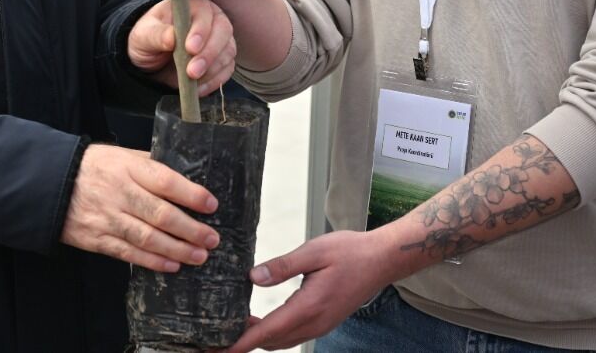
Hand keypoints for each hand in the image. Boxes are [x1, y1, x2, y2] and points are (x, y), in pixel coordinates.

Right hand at [61, 143, 219, 272]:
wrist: (50, 184)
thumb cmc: (93, 167)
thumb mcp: (121, 155)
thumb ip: (150, 165)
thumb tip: (184, 177)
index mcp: (128, 168)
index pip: (165, 181)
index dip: (191, 194)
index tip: (211, 204)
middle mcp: (120, 193)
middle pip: (161, 214)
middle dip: (191, 229)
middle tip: (212, 238)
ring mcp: (108, 218)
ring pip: (148, 238)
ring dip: (177, 249)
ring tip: (199, 256)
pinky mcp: (98, 240)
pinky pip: (129, 253)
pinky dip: (153, 261)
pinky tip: (172, 265)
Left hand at [129, 0, 236, 96]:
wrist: (152, 57)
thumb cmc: (148, 37)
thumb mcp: (144, 34)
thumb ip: (156, 34)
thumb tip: (171, 38)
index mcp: (192, 4)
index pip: (204, 13)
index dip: (200, 31)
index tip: (190, 48)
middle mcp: (211, 18)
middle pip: (223, 31)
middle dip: (209, 54)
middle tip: (192, 71)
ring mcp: (220, 38)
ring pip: (228, 51)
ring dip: (212, 69)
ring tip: (193, 81)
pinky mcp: (223, 58)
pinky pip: (227, 68)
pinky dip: (215, 80)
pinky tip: (199, 88)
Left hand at [219, 230, 394, 352]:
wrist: (382, 260)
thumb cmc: (350, 252)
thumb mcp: (314, 252)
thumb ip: (283, 266)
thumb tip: (253, 277)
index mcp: (309, 307)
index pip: (266, 332)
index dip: (239, 343)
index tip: (217, 349)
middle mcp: (314, 323)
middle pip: (270, 343)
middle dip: (241, 344)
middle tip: (213, 338)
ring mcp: (319, 326)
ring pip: (280, 341)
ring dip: (256, 340)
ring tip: (229, 330)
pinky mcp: (322, 322)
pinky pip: (291, 335)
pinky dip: (270, 334)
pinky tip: (258, 322)